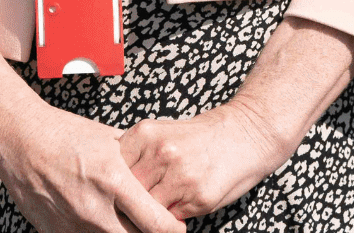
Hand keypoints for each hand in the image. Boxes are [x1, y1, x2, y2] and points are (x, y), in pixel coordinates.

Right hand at [0, 100, 184, 232]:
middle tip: (153, 225)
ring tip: (123, 219)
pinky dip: (96, 231)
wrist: (20, 140)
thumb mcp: (109, 140)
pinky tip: (98, 217)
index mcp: (113, 181)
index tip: (177, 226)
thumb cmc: (65, 133)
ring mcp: (74, 225)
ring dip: (122, 232)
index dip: (173, 229)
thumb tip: (158, 178)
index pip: (157, 224)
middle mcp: (95, 210)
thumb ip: (135, 163)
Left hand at [118, 101, 289, 220]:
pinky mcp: (198, 198)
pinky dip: (170, 217)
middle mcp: (161, 154)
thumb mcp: (161, 133)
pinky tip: (177, 204)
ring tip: (158, 202)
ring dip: (148, 212)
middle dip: (128, 201)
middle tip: (131, 203)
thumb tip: (108, 180)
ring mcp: (180, 177)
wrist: (244, 134)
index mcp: (145, 134)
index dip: (112, 184)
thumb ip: (136, 154)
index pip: (113, 170)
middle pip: (127, 192)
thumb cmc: (199, 136)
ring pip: (147, 209)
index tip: (112, 190)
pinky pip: (170, 218)